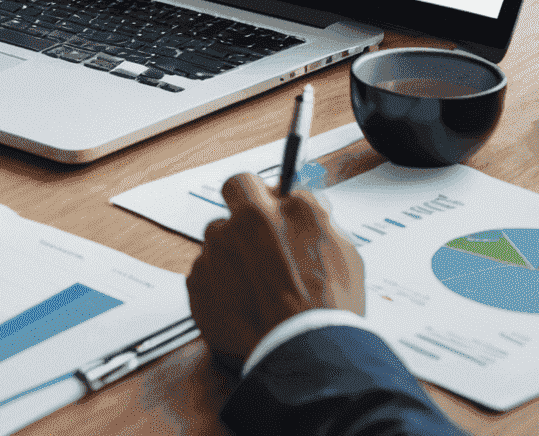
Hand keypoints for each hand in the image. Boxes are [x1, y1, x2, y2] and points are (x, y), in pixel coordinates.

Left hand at [187, 172, 365, 368]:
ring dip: (231, 255)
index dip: (260, 198)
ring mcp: (214, 254)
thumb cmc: (327, 310)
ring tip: (256, 288)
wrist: (304, 356)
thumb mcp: (341, 249)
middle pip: (231, 203)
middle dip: (242, 217)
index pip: (252, 182)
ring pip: (217, 241)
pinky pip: (205, 275)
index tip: (267, 211)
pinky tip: (242, 306)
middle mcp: (238, 224)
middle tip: (259, 243)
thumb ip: (313, 215)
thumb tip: (300, 201)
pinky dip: (219, 287)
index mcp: (271, 211)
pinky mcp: (198, 286)